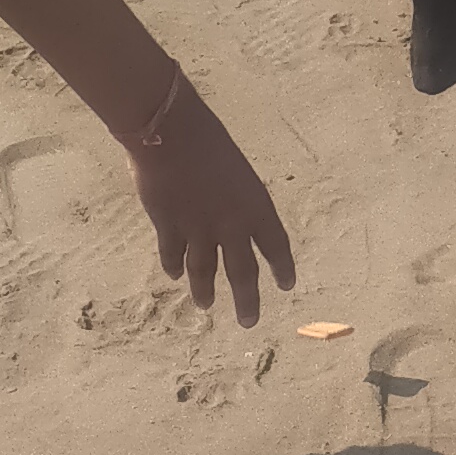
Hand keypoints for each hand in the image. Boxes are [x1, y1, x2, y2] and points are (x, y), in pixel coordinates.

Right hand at [131, 87, 296, 323]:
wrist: (171, 133)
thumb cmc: (207, 140)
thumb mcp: (235, 170)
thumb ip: (236, 200)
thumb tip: (230, 222)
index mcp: (255, 205)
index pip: (276, 245)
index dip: (282, 267)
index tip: (286, 285)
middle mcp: (230, 224)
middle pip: (243, 272)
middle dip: (247, 300)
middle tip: (249, 322)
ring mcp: (198, 229)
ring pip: (205, 272)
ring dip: (205, 291)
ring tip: (207, 305)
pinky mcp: (169, 226)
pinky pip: (173, 255)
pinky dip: (174, 266)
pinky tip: (174, 275)